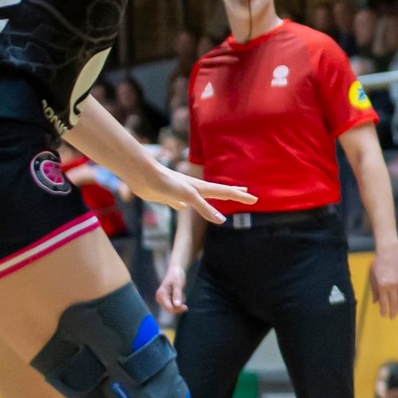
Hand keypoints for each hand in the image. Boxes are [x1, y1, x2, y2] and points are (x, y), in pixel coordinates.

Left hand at [127, 162, 253, 224]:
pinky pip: (182, 202)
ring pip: (202, 197)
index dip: (240, 196)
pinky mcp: (169, 196)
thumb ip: (204, 208)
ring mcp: (182, 192)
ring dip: (213, 199)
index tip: (255, 200)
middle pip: (218, 191)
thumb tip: (222, 221)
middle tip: (246, 192)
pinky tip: (182, 206)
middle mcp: (194, 189)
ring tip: (218, 199)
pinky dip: (186, 205)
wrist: (143, 176)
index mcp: (201, 188)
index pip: (226, 192)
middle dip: (233, 192)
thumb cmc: (166, 183)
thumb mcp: (189, 196)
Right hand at [157, 262, 186, 313]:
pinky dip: (180, 300)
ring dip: (180, 303)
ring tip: (181, 293)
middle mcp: (160, 298)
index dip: (177, 309)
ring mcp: (164, 299)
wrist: (176, 271)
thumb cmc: (176, 276)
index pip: (168, 307)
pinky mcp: (168, 299)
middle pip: (170, 309)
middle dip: (178, 307)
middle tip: (186, 307)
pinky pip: (175, 304)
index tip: (185, 307)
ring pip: (173, 307)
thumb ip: (177, 295)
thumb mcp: (178, 284)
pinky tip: (180, 293)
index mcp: (161, 294)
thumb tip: (177, 305)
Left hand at [367, 247, 397, 319]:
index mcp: (382, 285)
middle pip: (394, 303)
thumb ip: (374, 290)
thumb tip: (375, 302)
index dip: (384, 310)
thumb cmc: (378, 264)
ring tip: (397, 311)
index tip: (383, 316)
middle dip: (392, 311)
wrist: (389, 253)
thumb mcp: (372, 277)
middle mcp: (392, 285)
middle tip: (392, 318)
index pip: (383, 302)